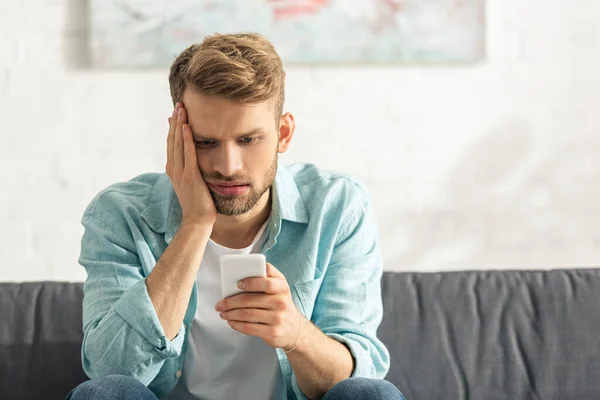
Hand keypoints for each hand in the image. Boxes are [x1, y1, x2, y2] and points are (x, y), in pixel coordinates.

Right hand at [166, 103, 216, 225]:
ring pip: (178, 143)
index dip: (173, 129)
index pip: (172, 145)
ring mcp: (181, 173)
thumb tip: (194, 163)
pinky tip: (186, 126)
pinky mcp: (190, 176)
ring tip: (181, 109)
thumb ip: (191, 172)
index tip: (175, 115)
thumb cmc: (199, 205)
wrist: (198, 221)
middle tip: (178, 104)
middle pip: (172, 140)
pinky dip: (186, 139)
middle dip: (175, 121)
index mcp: (174, 171)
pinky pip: (188, 154)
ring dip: (179, 124)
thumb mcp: (193, 185)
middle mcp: (174, 170)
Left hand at [215, 263, 303, 350]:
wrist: (294, 329)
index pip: (267, 281)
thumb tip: (239, 278)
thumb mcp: (279, 288)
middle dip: (231, 302)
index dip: (251, 282)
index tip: (238, 284)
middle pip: (250, 299)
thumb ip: (266, 278)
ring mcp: (278, 317)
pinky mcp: (273, 332)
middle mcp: (282, 301)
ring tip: (222, 313)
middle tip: (220, 304)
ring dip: (230, 314)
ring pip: (247, 314)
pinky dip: (236, 324)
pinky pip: (249, 327)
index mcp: (282, 287)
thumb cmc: (280, 304)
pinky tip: (231, 322)